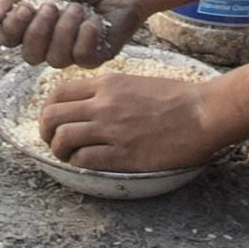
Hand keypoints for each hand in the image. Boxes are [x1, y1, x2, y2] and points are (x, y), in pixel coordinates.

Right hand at [0, 0, 153, 70]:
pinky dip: (86, 34)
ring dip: (65, 29)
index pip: (9, 40)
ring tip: (79, 8)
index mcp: (33, 23)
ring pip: (55, 59)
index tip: (27, 7)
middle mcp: (49, 43)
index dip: (14, 29)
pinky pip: (80, 57)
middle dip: (39, 31)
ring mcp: (71, 53)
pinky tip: (95, 20)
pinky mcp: (93, 58)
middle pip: (29, 56)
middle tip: (53, 6)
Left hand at [29, 56, 217, 176]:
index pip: (58, 93)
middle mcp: (104, 104)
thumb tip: (87, 105)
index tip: (53, 122)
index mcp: (106, 84)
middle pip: (53, 116)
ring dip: (59, 151)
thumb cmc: (175, 98)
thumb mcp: (134, 82)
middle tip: (53, 142)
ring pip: (63, 138)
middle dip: (46, 132)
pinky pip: (85, 159)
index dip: (48, 110)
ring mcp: (113, 129)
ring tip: (67, 157)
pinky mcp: (124, 154)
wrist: (202, 112)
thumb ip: (109, 92)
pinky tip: (86, 164)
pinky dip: (79, 163)